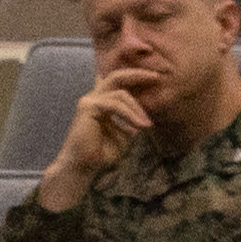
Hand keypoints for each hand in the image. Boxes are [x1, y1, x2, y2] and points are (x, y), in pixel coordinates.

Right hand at [36, 74, 152, 208]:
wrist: (84, 167)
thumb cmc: (101, 154)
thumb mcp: (123, 136)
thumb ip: (130, 124)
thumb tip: (145, 118)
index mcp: (100, 102)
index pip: (116, 82)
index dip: (134, 76)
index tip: (154, 77)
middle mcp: (93, 98)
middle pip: (117, 76)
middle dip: (138, 74)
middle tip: (156, 76)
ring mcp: (89, 101)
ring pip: (120, 94)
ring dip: (137, 109)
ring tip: (147, 125)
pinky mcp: (88, 107)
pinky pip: (115, 105)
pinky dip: (129, 115)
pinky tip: (139, 126)